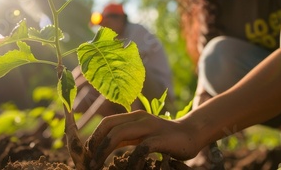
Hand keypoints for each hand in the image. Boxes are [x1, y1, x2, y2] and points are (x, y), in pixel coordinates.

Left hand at [85, 110, 201, 168]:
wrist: (192, 134)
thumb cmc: (164, 138)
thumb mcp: (141, 135)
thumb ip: (125, 137)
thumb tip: (101, 147)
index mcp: (133, 116)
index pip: (107, 122)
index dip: (94, 137)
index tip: (89, 155)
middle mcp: (140, 117)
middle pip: (109, 126)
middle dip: (96, 144)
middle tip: (90, 162)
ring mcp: (151, 127)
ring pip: (120, 133)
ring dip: (105, 150)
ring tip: (100, 166)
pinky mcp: (161, 139)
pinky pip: (141, 148)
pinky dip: (131, 160)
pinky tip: (129, 168)